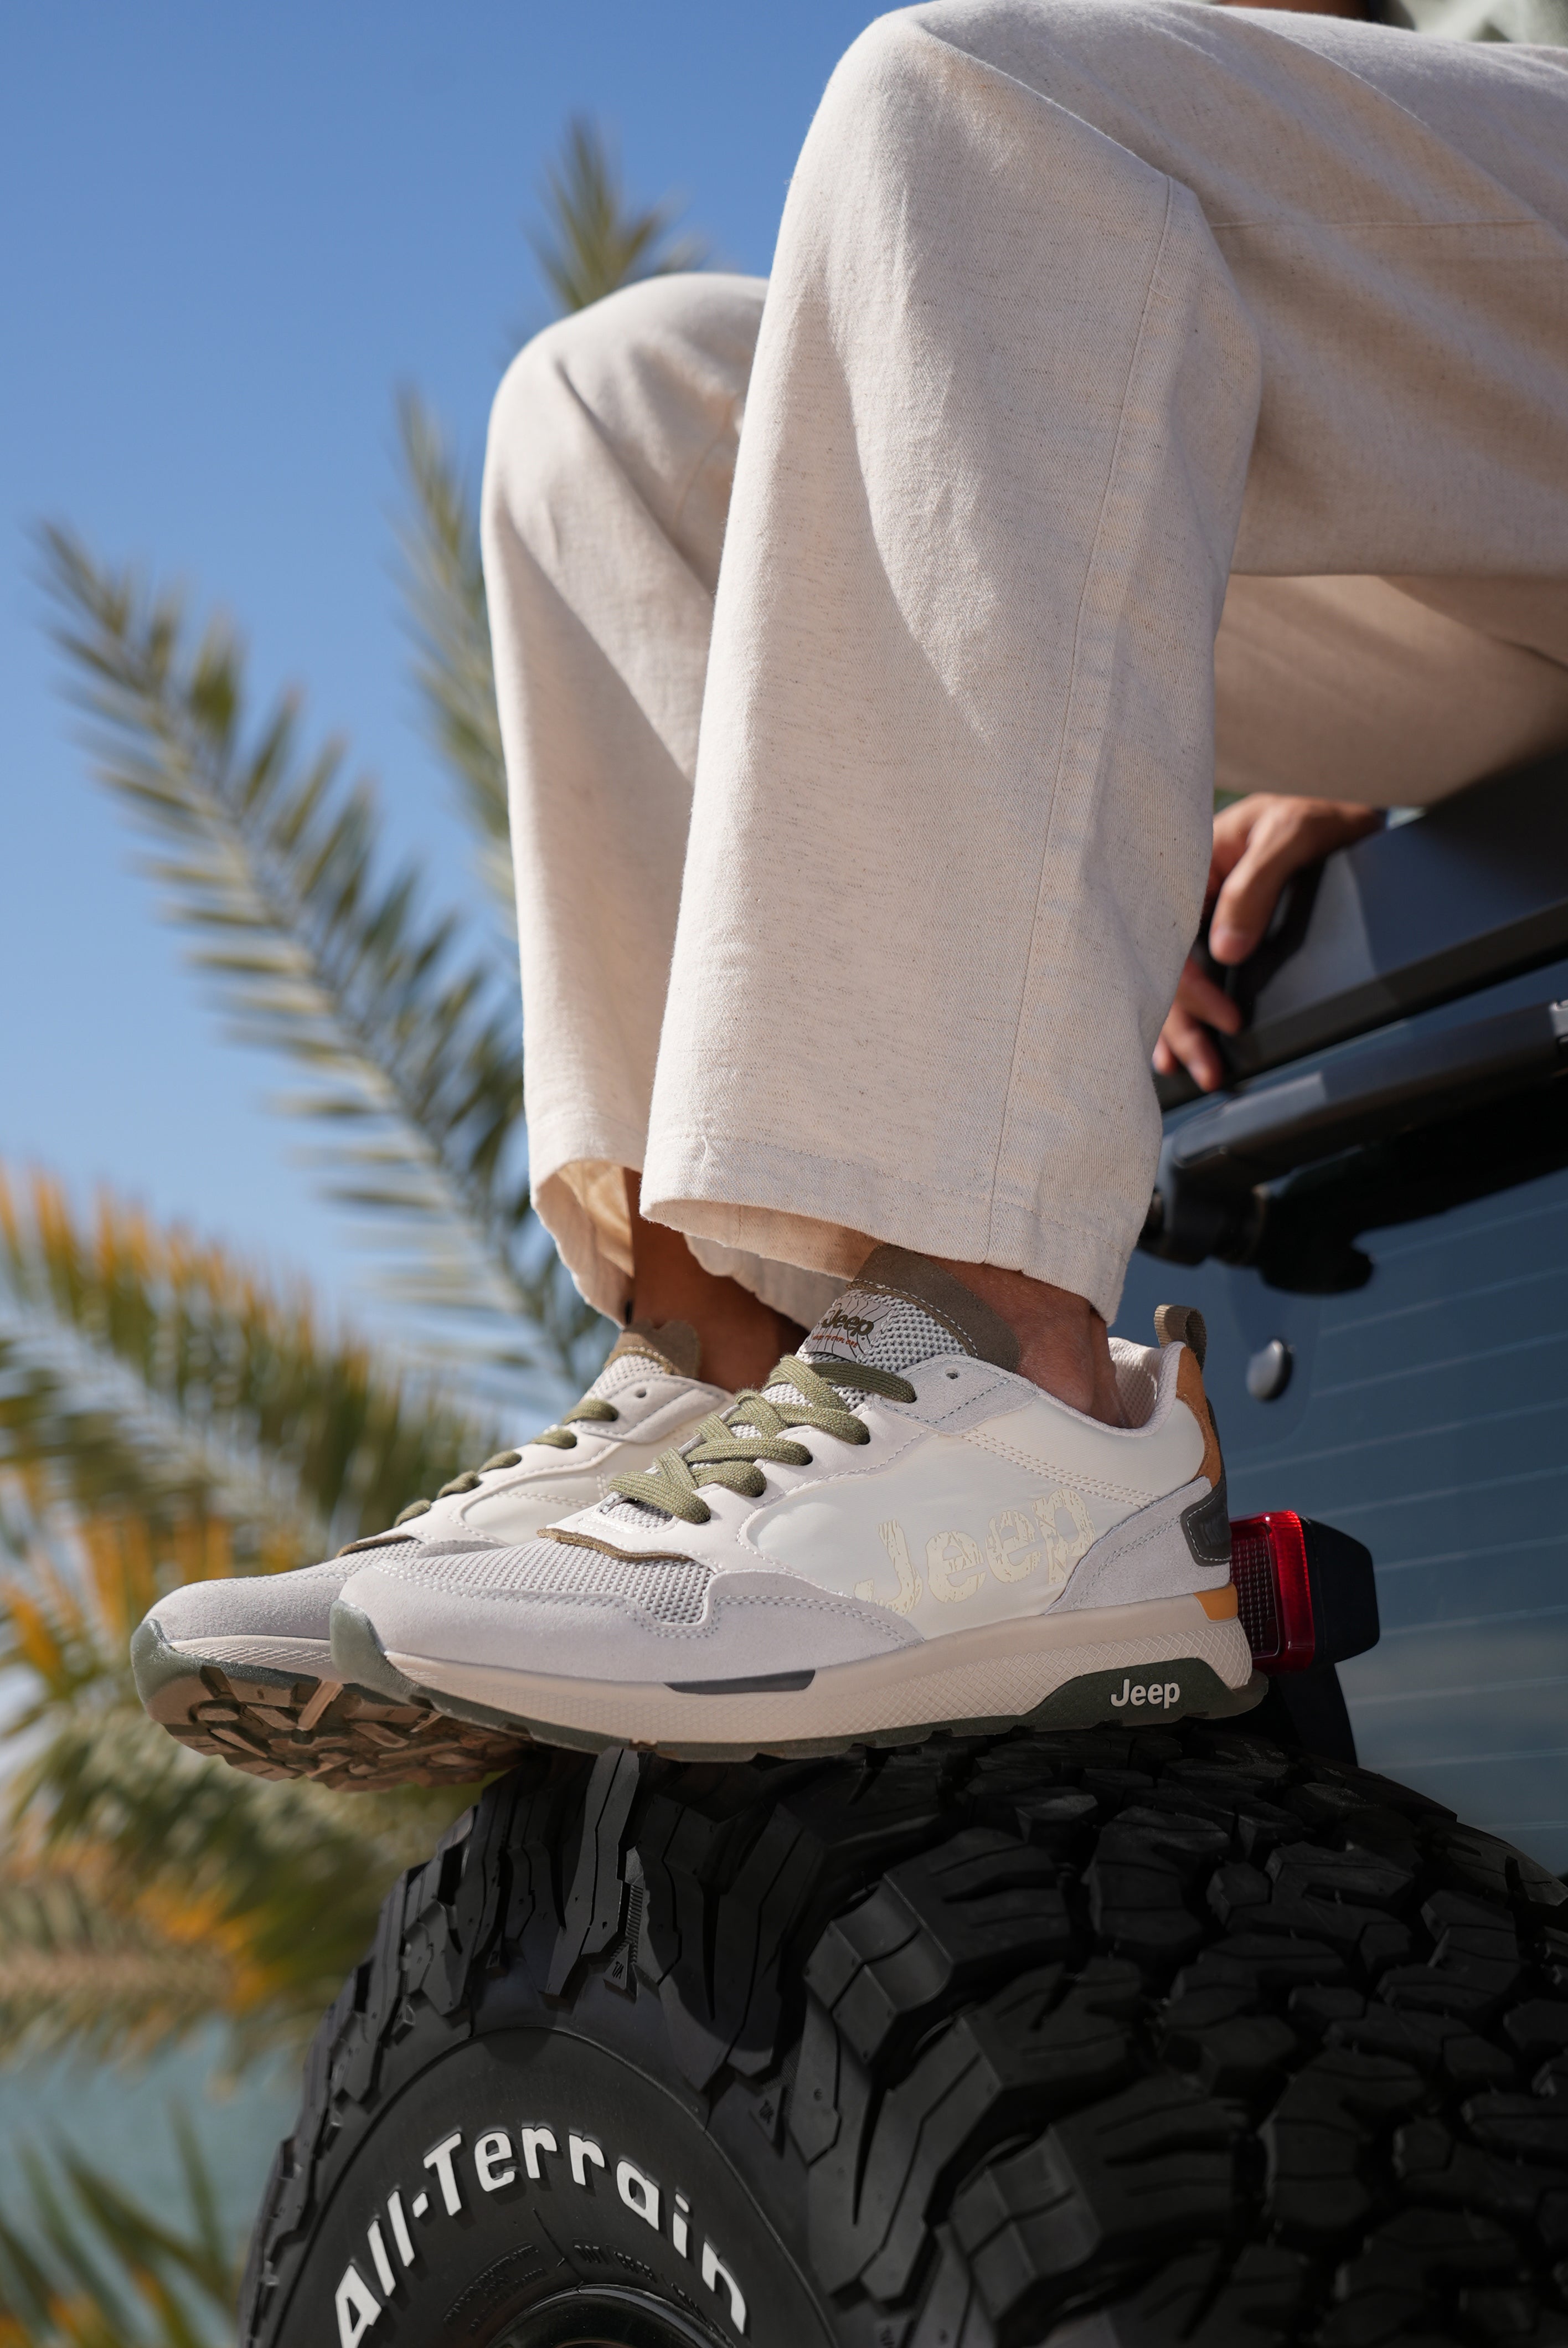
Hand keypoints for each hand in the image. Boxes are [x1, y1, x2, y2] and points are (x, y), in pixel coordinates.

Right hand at [1154, 794, 1382, 1092]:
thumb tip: (1226, 950)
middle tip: (1208, 1067)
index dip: (1190, 986)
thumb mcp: (1292, 834)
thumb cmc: (1322, 807)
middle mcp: (1189, 893)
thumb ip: (1254, 886)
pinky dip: (1187, 1015)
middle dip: (1181, 1024)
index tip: (1227, 1019)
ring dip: (1181, 1030)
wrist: (1353, 805)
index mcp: (1191, 863)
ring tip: (1198, 1072)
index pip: (1168, 936)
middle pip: (1165, 969)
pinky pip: (1193, 974)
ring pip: (1176, 980)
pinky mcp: (1221, 928)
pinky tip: (1176, 1050)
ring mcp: (1203, 913)